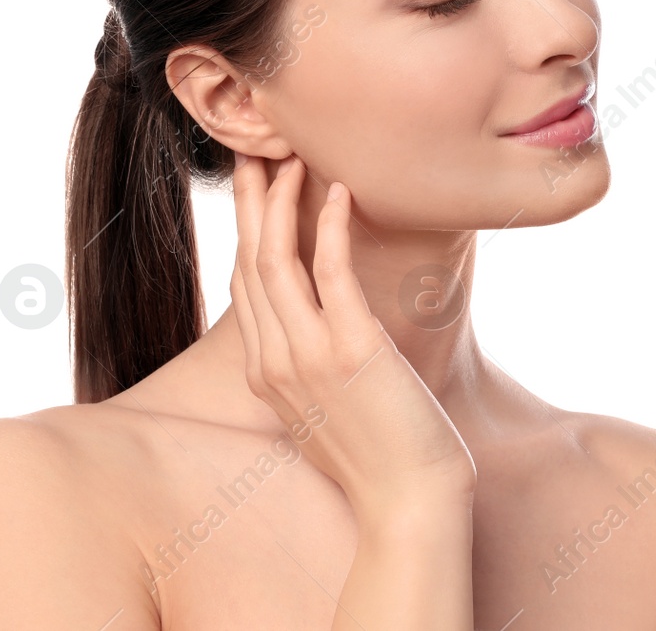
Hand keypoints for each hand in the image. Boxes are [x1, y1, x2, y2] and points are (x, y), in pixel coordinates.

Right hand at [228, 152, 477, 517]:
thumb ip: (316, 370)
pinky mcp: (350, 349)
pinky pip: (330, 272)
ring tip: (292, 155)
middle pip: (249, 262)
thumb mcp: (330, 411)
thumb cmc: (383, 460)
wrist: (409, 504)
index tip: (255, 186)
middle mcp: (273, 362)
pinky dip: (330, 227)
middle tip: (255, 150)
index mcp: (265, 375)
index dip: (247, 230)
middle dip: (250, 202)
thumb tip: (331, 336)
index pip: (246, 285)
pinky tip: (339, 193)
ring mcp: (307, 356)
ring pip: (275, 260)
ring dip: (280, 201)